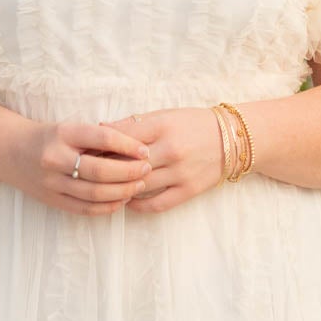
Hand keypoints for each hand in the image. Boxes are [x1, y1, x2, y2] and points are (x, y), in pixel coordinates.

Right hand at [3, 116, 151, 215]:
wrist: (10, 151)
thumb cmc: (49, 137)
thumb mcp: (69, 127)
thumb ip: (97, 137)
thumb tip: (136, 148)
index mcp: (62, 133)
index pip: (102, 138)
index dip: (128, 145)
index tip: (145, 151)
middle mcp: (54, 158)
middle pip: (100, 170)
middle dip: (129, 172)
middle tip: (146, 170)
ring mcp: (51, 182)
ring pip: (94, 193)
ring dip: (122, 192)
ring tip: (138, 186)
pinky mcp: (52, 200)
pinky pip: (85, 209)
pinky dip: (107, 207)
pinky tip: (121, 201)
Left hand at [99, 107, 225, 212]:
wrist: (234, 138)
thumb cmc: (194, 124)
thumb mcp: (165, 115)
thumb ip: (135, 124)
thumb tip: (102, 128)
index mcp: (163, 126)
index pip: (122, 137)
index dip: (101, 145)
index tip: (87, 150)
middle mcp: (171, 149)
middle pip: (127, 164)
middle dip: (106, 168)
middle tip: (90, 172)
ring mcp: (180, 172)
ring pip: (139, 185)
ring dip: (120, 188)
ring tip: (106, 187)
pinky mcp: (189, 189)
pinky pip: (157, 204)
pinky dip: (138, 205)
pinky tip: (127, 201)